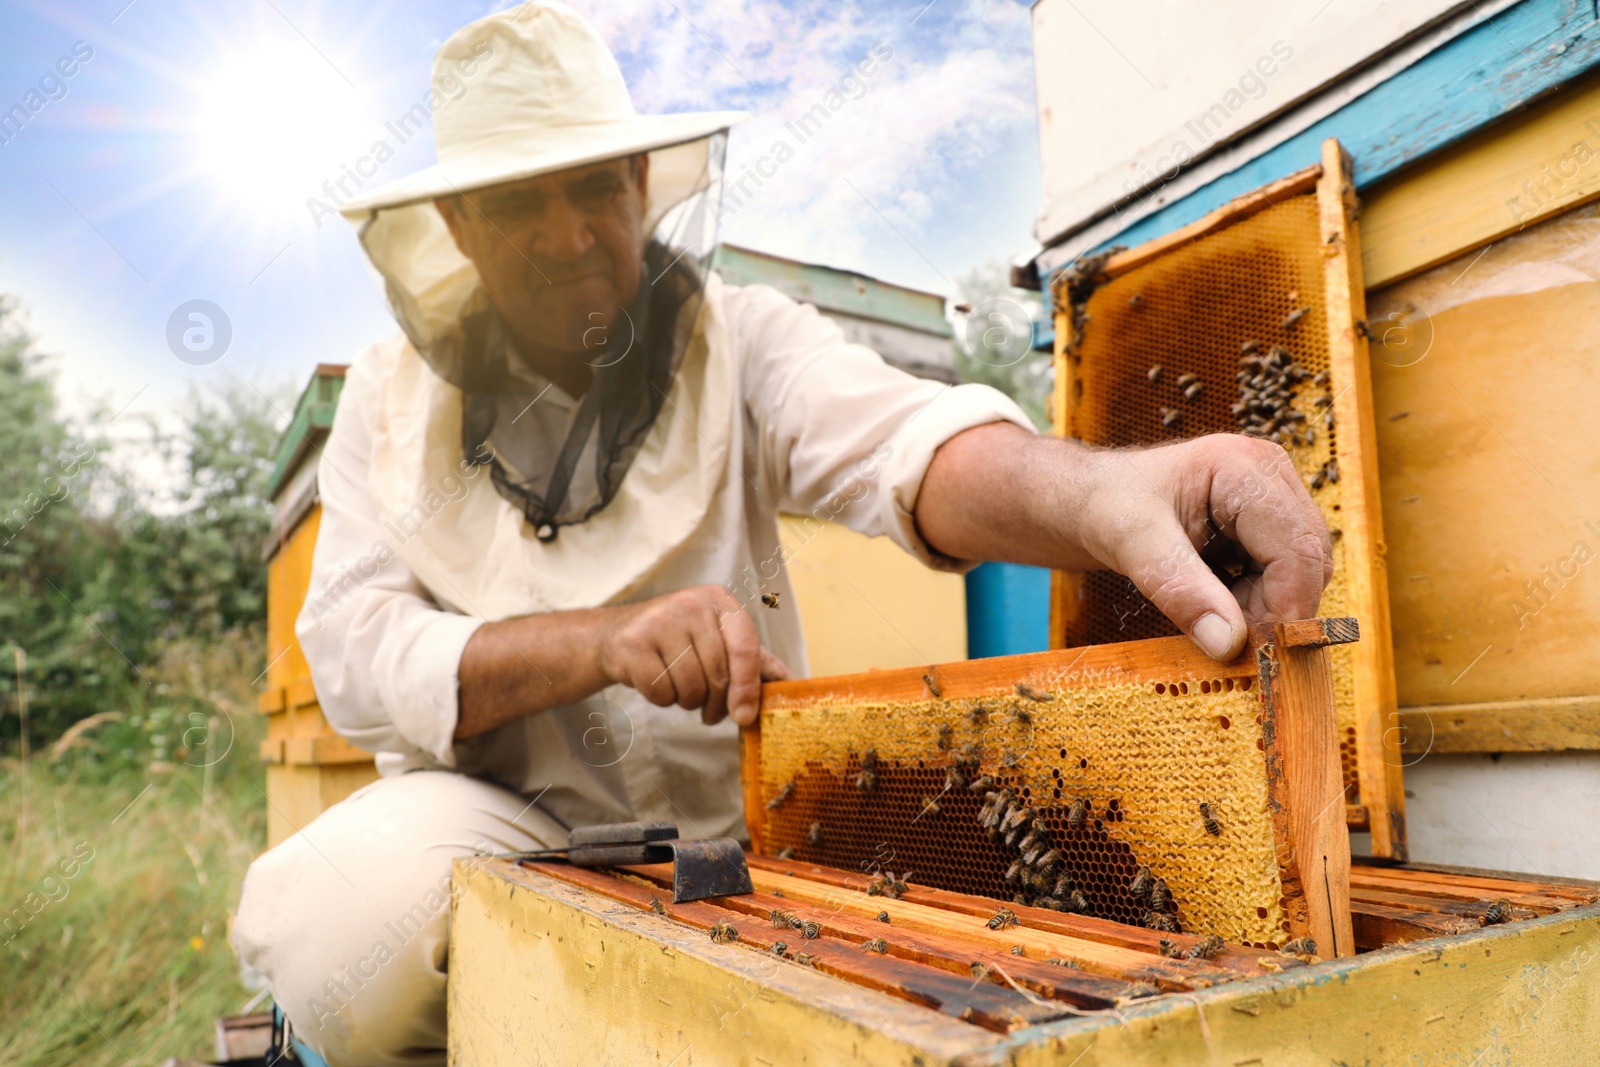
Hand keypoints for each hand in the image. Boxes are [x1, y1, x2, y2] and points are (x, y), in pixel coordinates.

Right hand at [595, 584, 790, 725]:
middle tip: (708, 710)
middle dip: (715, 703)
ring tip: (678, 687)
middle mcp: (691, 603)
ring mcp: (658, 620)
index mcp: (720, 601)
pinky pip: (660, 691)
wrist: (615, 636)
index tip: (745, 717)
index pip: (745, 648)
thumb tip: (793, 685)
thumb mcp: (718, 641)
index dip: (748, 687)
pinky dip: (660, 699)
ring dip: (686, 701)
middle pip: (718, 674)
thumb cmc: (677, 642)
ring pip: (690, 687)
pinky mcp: (632, 643)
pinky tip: (654, 680)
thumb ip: (755, 661)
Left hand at [1071, 435, 1331, 658]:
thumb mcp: (1133, 546)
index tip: (1256, 652)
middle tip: (1227, 640)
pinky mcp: (1270, 524)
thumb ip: (1180, 590)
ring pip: (1303, 574)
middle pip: (1309, 561)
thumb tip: (1228, 644)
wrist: (1096, 501)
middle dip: (1275, 610)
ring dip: (1266, 608)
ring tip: (1210, 611)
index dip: (1286, 606)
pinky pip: (1286, 577)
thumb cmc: (1109, 507)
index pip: (1296, 547)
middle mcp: (1272, 476)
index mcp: (1246, 467)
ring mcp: (1276, 498)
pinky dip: (1258, 601)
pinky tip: (1217, 599)